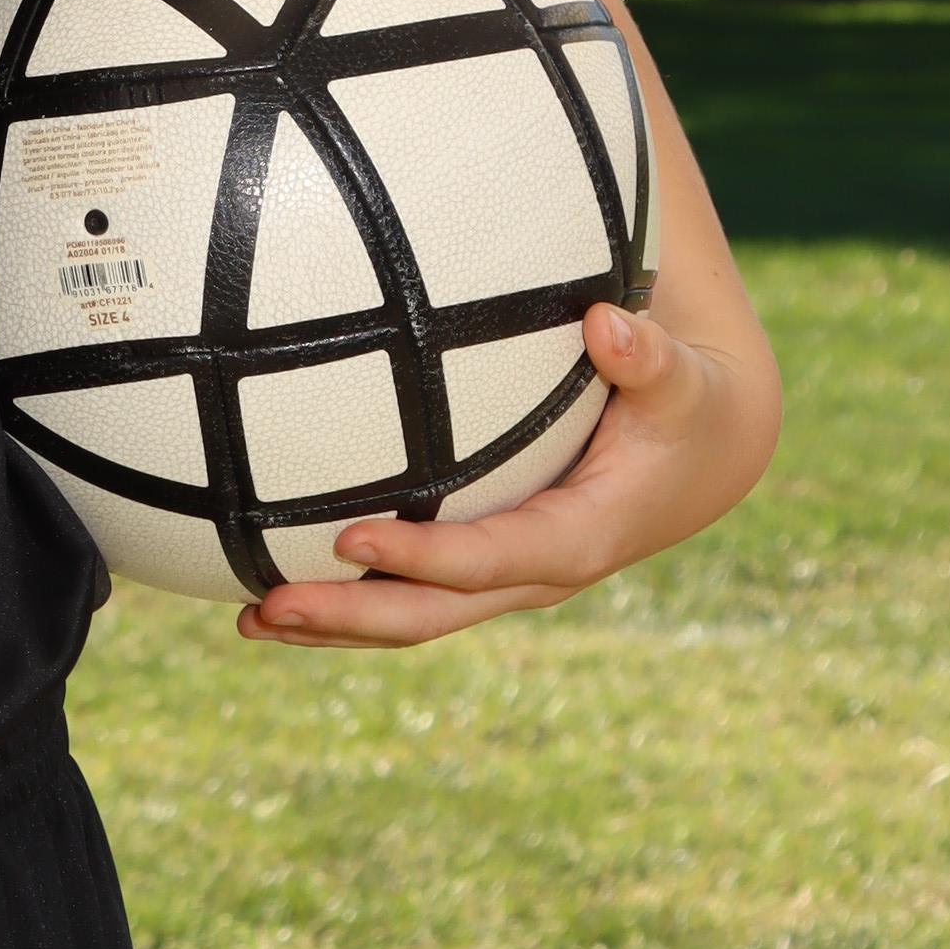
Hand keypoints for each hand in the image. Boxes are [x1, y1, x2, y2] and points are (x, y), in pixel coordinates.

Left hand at [235, 294, 775, 650]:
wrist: (700, 459)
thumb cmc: (685, 408)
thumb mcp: (683, 382)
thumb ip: (649, 357)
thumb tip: (607, 322)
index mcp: (581, 536)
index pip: (491, 558)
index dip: (424, 557)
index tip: (349, 536)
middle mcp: (537, 574)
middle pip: (435, 612)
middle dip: (352, 616)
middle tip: (270, 606)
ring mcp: (504, 579)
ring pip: (413, 618)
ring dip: (334, 625)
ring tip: (249, 619)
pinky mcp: (483, 569)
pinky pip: (411, 596)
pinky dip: (348, 602)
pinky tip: (274, 589)